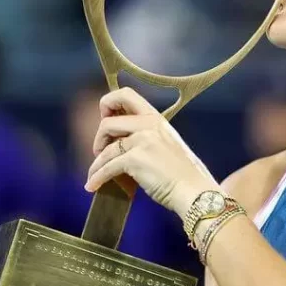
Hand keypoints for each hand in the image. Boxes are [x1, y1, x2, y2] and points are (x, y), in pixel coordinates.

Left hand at [85, 87, 219, 216]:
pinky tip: (92, 186)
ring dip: (96, 164)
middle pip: (107, 122)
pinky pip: (107, 167)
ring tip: (94, 175)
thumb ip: (145, 135)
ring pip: (106, 148)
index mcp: (156, 118)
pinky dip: (97, 177)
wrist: (193, 191)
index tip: (105, 118)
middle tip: (100, 152)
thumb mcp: (165, 143)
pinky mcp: (135, 159)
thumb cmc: (181, 173)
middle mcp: (149, 124)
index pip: (125, 94)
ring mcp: (142, 141)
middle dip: (99, 138)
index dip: (108, 103)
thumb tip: (117, 139)